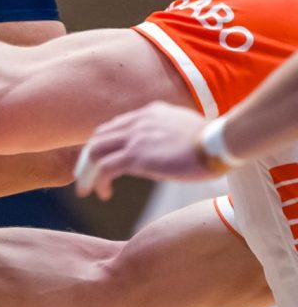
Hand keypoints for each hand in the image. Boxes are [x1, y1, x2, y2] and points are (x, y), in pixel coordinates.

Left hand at [75, 102, 213, 198]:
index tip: (102, 160)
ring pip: (95, 152)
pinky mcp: (136, 156)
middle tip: (85, 176)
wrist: (221, 142)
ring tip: (87, 189)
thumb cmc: (214, 141)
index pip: (115, 126)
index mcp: (150, 112)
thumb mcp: (187, 129)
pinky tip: (104, 193)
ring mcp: (134, 137)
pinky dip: (98, 181)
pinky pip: (105, 168)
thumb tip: (166, 150)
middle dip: (88, 158)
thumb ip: (170, 133)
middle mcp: (137, 121)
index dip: (105, 144)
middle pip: (99, 137)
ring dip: (87, 171)